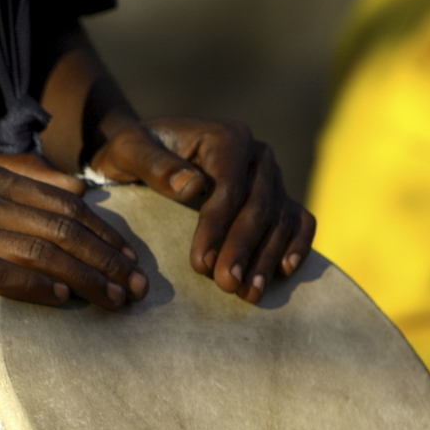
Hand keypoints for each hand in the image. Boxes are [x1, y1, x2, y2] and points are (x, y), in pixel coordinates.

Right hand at [0, 151, 146, 319]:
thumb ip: (14, 175)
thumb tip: (76, 188)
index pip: (62, 201)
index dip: (104, 231)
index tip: (131, 259)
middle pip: (59, 226)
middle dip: (106, 258)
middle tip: (136, 287)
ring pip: (38, 250)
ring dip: (84, 278)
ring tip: (113, 301)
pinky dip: (36, 286)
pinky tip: (63, 300)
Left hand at [88, 118, 316, 302]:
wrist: (150, 155)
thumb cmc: (137, 152)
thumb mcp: (129, 150)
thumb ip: (155, 164)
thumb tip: (193, 186)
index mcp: (226, 137)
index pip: (230, 185)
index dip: (217, 226)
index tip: (200, 262)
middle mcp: (257, 155)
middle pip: (258, 205)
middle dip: (242, 248)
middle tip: (226, 284)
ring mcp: (272, 177)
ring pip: (280, 218)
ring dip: (266, 258)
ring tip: (248, 293)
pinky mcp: (279, 198)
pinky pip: (299, 220)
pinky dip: (297, 244)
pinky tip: (283, 272)